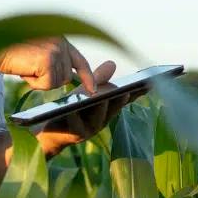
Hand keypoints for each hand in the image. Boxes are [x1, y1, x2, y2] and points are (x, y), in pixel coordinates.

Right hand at [0, 37, 96, 91]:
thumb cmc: (11, 53)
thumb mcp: (38, 53)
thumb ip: (54, 59)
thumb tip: (66, 78)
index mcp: (60, 39)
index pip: (79, 60)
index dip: (87, 77)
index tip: (93, 90)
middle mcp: (61, 42)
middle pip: (66, 77)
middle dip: (49, 79)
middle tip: (30, 69)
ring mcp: (56, 50)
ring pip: (57, 82)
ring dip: (40, 81)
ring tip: (27, 68)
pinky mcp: (48, 60)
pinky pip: (48, 85)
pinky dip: (35, 84)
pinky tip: (25, 71)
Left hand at [32, 61, 146, 154]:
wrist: (49, 131)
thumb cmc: (69, 109)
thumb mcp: (84, 91)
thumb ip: (98, 79)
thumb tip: (113, 63)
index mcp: (108, 109)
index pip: (125, 99)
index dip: (136, 93)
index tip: (148, 84)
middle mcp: (103, 120)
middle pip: (114, 108)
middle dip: (119, 99)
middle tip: (125, 90)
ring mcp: (90, 129)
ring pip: (98, 117)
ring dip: (100, 107)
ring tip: (101, 97)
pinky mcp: (75, 134)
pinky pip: (77, 124)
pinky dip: (77, 115)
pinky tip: (74, 107)